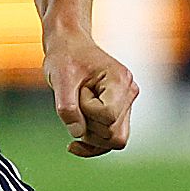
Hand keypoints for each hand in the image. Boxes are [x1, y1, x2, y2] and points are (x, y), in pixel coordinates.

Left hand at [46, 33, 137, 156]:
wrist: (69, 45)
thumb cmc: (65, 56)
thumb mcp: (60, 79)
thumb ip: (67, 108)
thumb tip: (78, 134)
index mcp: (120, 81)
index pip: (108, 115)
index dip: (86, 111)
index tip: (77, 91)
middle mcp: (129, 93)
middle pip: (113, 133)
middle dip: (88, 125)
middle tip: (76, 99)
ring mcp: (126, 103)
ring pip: (114, 139)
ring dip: (89, 131)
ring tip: (78, 105)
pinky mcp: (119, 111)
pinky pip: (111, 138)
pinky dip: (93, 145)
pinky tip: (74, 145)